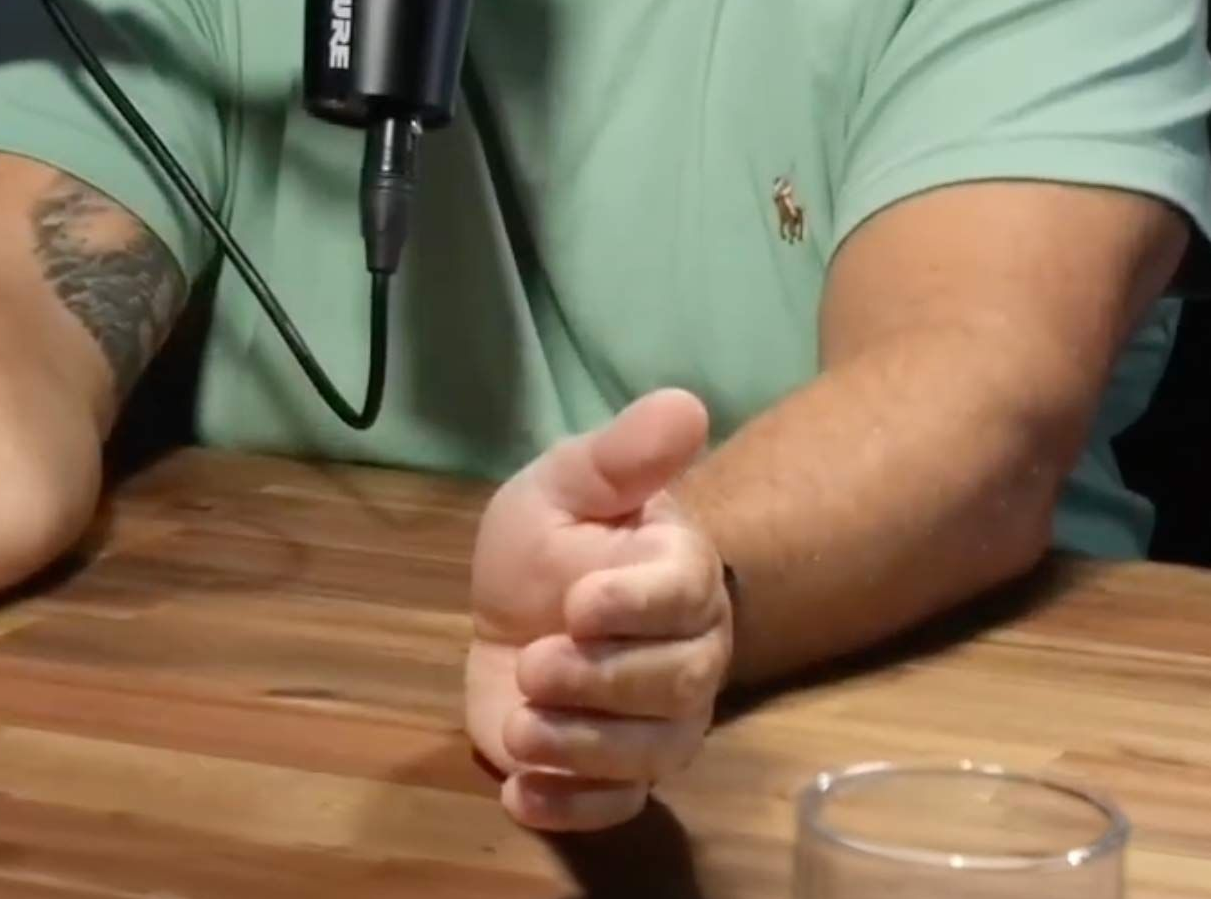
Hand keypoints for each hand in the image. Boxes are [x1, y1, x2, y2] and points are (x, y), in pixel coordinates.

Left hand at [465, 389, 729, 831]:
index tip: (578, 602)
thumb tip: (687, 403)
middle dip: (602, 681)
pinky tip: (521, 788)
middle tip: (537, 664)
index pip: (683, 592)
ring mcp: (662, 718)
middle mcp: (690, 650)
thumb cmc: (555, 530)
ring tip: (519, 722)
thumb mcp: (568, 480)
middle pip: (675, 683)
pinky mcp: (622, 770)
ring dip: (582, 745)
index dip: (636, 604)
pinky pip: (616, 804)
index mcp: (681, 569)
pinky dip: (571, 806)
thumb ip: (624, 454)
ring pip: (650, 751)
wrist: (522, 598)